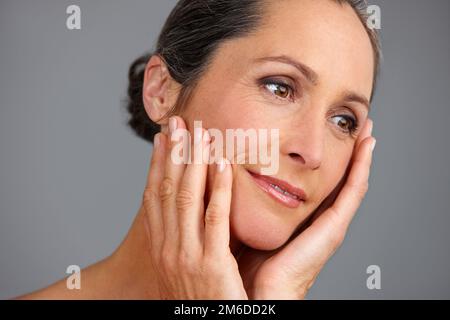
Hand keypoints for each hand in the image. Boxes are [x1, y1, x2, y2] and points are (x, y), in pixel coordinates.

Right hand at [141, 116, 247, 299]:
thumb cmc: (199, 301)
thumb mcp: (182, 268)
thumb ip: (185, 239)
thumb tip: (191, 213)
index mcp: (160, 249)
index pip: (154, 198)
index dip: (156, 166)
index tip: (162, 140)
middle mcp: (168, 249)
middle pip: (166, 190)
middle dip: (172, 154)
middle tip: (178, 122)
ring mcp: (187, 256)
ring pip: (186, 198)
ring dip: (193, 162)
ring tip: (200, 132)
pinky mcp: (212, 264)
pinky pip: (215, 218)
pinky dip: (217, 188)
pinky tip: (223, 163)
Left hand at [238, 119, 375, 298]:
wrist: (260, 293)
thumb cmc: (249, 262)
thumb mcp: (245, 218)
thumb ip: (241, 197)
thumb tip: (222, 168)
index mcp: (302, 217)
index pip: (319, 180)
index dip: (325, 157)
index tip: (328, 131)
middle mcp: (320, 218)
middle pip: (339, 178)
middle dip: (349, 152)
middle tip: (357, 123)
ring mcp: (330, 223)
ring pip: (351, 181)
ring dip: (361, 154)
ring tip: (368, 127)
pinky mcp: (334, 229)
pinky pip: (352, 193)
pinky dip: (362, 168)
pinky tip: (368, 146)